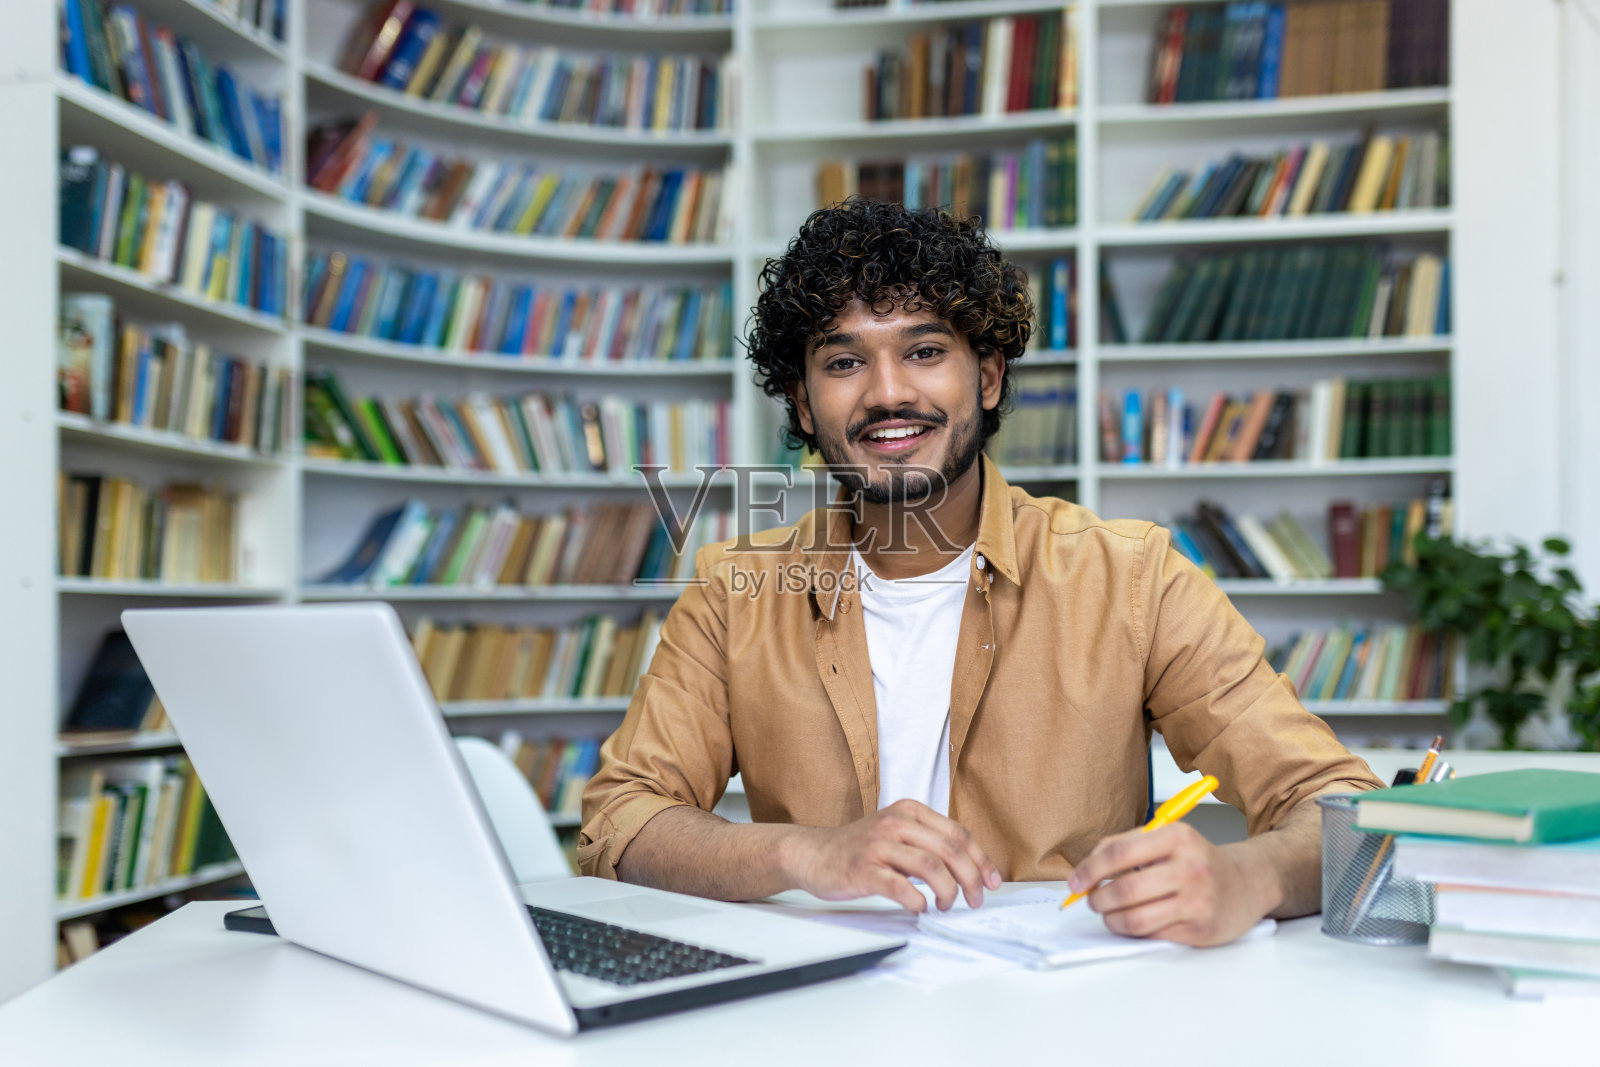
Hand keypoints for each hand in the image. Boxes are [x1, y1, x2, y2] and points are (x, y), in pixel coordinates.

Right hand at [783, 799, 1001, 912]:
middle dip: (971, 879)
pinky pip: (900, 887)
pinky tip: (921, 909)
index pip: (959, 834)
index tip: (992, 882)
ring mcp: (878, 845)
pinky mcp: (863, 868)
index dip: (981, 860)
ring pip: (930, 867)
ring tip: (946, 906)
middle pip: (950, 850)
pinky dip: (918, 902)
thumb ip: (927, 843)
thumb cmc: (859, 848)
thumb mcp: (896, 833)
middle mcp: (896, 822)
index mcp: (909, 811)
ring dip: (948, 892)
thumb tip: (969, 870)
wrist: (812, 853)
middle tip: (975, 900)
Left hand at [1067, 823, 1277, 946]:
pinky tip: (1135, 922)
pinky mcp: (1201, 930)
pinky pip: (1153, 935)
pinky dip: (1134, 931)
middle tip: (1092, 900)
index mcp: (1177, 837)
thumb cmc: (1198, 860)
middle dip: (1097, 899)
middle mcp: (1190, 868)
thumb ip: (1125, 847)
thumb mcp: (1167, 839)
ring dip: (1112, 920)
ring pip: (1135, 919)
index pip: (1118, 853)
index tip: (1075, 881)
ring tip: (1110, 914)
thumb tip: (1085, 871)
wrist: (1249, 882)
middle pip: (1123, 890)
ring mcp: (1198, 901)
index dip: (1089, 870)